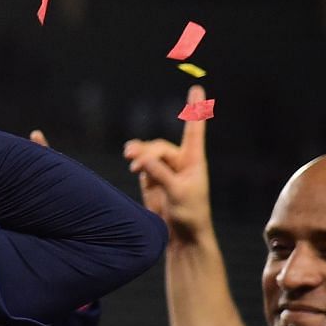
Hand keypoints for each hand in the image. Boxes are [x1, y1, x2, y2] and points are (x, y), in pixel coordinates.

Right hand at [122, 86, 211, 243]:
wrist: (183, 236)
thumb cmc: (190, 214)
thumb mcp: (178, 192)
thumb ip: (160, 173)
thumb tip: (142, 158)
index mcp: (194, 161)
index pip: (194, 130)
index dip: (194, 109)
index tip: (196, 88)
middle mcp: (181, 163)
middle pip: (159, 146)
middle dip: (146, 152)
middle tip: (134, 162)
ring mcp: (165, 171)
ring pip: (148, 154)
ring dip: (139, 155)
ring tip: (129, 158)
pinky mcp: (153, 181)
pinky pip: (142, 165)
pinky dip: (136, 163)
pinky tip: (132, 165)